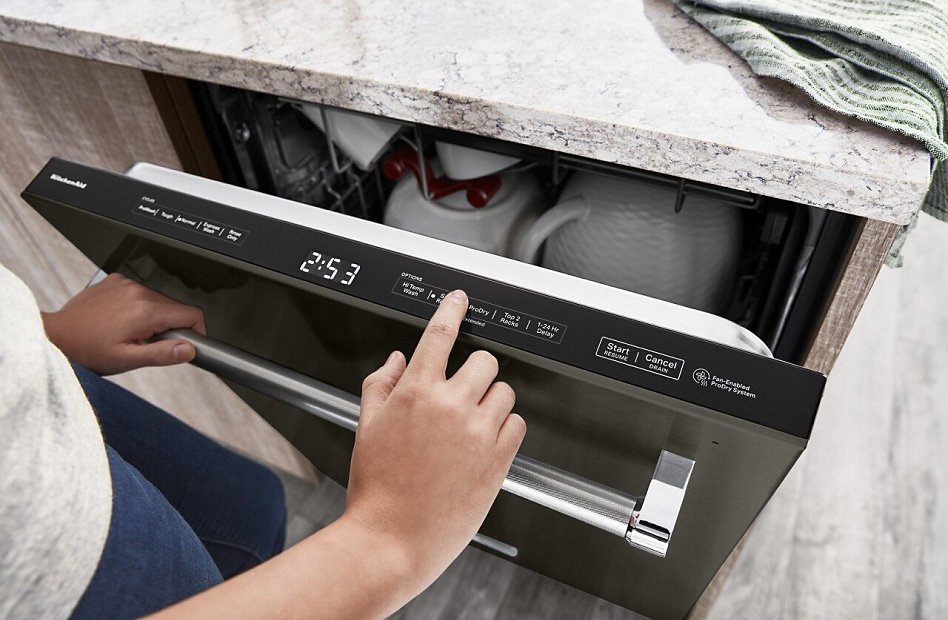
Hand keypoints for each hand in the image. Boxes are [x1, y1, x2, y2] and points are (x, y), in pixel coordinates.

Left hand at [42, 273, 205, 374]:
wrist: (57, 335)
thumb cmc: (87, 349)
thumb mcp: (127, 360)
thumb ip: (163, 354)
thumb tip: (189, 349)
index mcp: (145, 311)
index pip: (192, 313)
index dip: (196, 331)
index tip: (185, 343)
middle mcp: (138, 291)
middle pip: (176, 307)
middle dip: (171, 326)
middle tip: (149, 343)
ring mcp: (127, 283)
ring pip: (160, 300)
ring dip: (155, 316)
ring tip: (132, 332)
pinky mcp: (117, 280)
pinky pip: (142, 292)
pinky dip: (139, 306)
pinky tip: (122, 320)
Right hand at [345, 290, 525, 590]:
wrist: (392, 539)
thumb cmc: (377, 489)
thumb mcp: (366, 428)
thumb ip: (382, 386)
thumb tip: (398, 361)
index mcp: (415, 393)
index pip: (439, 335)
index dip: (452, 310)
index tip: (459, 300)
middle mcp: (450, 406)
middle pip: (484, 360)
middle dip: (474, 371)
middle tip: (462, 392)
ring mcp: (478, 432)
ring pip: (504, 392)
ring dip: (491, 401)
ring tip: (471, 426)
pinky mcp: (499, 459)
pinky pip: (518, 424)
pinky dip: (505, 428)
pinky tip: (484, 444)